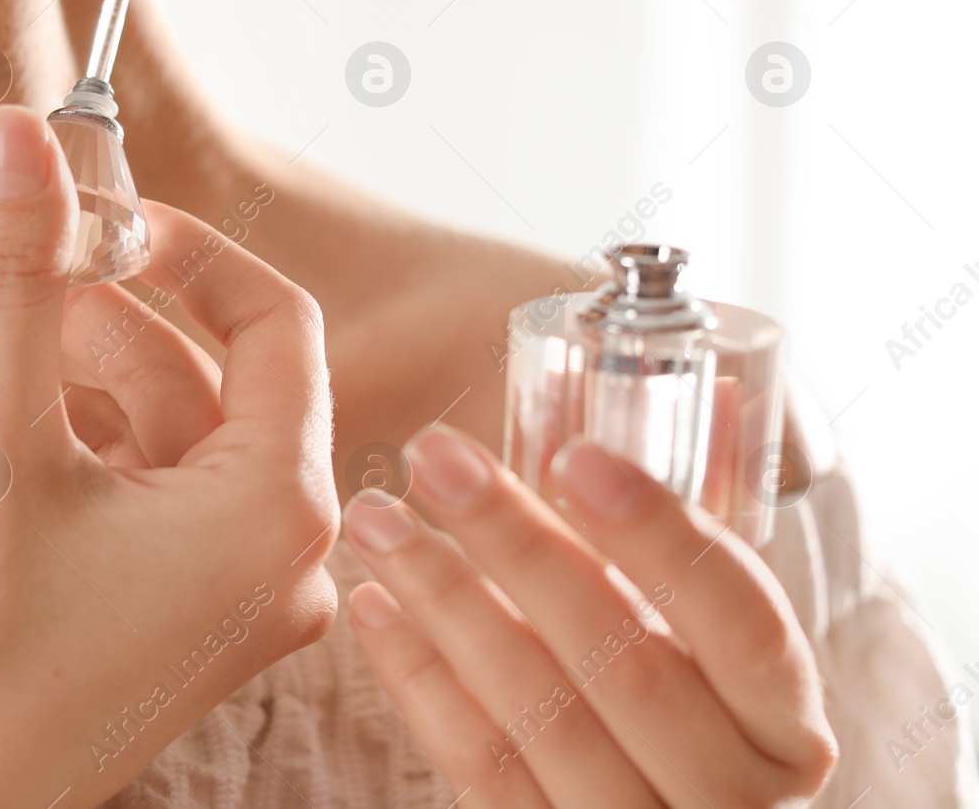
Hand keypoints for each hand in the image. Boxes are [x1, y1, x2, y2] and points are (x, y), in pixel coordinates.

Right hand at [0, 106, 339, 807]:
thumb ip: (15, 277)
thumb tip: (20, 138)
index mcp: (280, 509)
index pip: (277, 321)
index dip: (187, 251)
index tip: (97, 220)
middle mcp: (281, 556)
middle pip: (206, 379)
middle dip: (90, 331)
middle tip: (12, 291)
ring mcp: (231, 598)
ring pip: (156, 441)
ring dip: (47, 399)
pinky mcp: (177, 623)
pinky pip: (134, 504)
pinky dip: (52, 466)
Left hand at [342, 424, 837, 807]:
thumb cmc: (686, 700)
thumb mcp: (715, 632)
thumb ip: (706, 527)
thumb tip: (714, 392)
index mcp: (786, 728)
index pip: (744, 624)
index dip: (660, 536)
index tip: (574, 454)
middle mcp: (727, 797)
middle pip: (623, 664)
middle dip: (519, 547)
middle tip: (437, 456)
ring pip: (535, 715)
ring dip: (445, 600)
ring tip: (378, 517)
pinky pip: (478, 768)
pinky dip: (420, 680)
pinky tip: (374, 605)